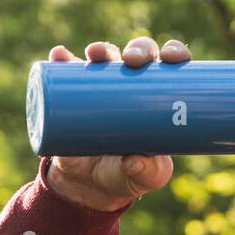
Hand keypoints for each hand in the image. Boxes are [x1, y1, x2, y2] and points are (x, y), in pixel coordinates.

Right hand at [44, 36, 192, 211]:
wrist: (91, 186)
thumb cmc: (129, 175)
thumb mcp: (146, 178)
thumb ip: (146, 172)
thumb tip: (133, 162)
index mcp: (157, 96)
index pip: (171, 66)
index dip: (174, 52)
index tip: (170, 57)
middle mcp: (130, 83)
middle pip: (138, 54)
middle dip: (138, 48)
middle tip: (132, 60)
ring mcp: (100, 87)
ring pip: (105, 58)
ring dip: (101, 49)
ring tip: (95, 54)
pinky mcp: (73, 97)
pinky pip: (65, 74)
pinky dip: (61, 61)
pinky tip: (60, 55)